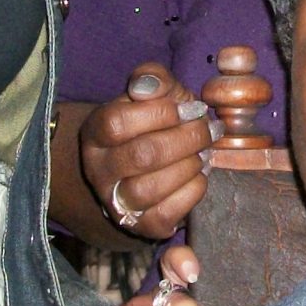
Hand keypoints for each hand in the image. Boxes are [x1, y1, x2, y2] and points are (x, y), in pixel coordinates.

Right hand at [77, 64, 219, 242]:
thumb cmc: (152, 122)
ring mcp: (116, 201)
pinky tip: (200, 176)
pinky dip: (191, 193)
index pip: (116, 122)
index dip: (160, 113)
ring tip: (205, 153)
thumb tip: (147, 87)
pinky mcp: (141, 226)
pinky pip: (164, 215)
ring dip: (189, 166)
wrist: (142, 165)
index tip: (190, 108)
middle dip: (186, 139)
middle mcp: (99, 170)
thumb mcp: (152, 93)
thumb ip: (153, 79)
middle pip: (141, 155)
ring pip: (149, 189)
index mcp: (95, 133)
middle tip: (209, 130)